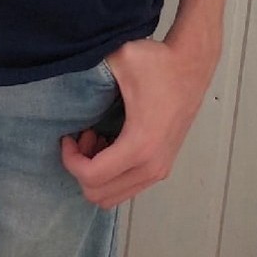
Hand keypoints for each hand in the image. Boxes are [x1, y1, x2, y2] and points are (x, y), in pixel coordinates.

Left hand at [61, 37, 212, 208]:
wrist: (191, 65)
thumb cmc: (157, 63)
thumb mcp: (120, 60)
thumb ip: (91, 71)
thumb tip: (65, 77)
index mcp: (139, 145)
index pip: (92, 177)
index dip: (70, 160)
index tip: (67, 137)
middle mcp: (151, 166)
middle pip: (100, 195)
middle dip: (82, 168)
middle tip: (84, 136)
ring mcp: (160, 170)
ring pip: (114, 196)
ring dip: (97, 173)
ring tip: (97, 138)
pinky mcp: (163, 167)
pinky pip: (128, 187)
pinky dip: (111, 174)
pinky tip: (110, 142)